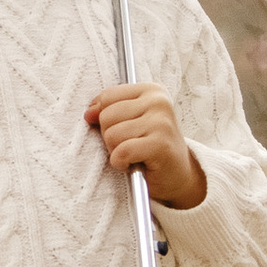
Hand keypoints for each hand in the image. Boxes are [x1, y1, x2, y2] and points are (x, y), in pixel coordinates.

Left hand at [86, 82, 205, 211]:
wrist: (178, 175)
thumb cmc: (151, 147)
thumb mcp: (131, 121)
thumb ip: (109, 111)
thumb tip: (89, 113)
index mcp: (151, 90)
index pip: (107, 97)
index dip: (105, 119)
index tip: (123, 130)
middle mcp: (159, 102)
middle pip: (106, 116)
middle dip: (111, 137)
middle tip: (131, 146)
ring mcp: (161, 123)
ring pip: (111, 135)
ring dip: (117, 152)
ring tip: (135, 155)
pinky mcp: (160, 145)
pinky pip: (121, 152)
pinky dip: (121, 163)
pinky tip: (135, 165)